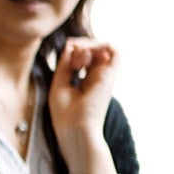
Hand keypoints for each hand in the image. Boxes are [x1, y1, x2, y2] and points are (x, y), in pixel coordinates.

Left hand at [48, 38, 117, 170]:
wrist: (75, 129)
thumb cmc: (65, 113)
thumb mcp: (59, 84)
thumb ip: (64, 64)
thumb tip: (71, 44)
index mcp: (85, 80)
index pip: (83, 55)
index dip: (73, 49)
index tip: (65, 58)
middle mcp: (97, 76)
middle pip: (92, 48)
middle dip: (79, 46)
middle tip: (70, 60)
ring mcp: (105, 75)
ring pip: (102, 47)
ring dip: (86, 47)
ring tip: (76, 62)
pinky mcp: (111, 76)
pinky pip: (114, 51)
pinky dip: (99, 47)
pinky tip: (85, 59)